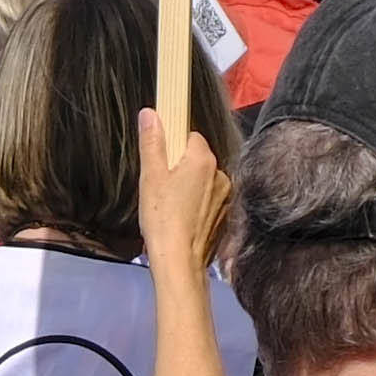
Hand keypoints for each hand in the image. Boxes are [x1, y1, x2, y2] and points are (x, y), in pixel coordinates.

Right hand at [134, 96, 230, 275]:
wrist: (179, 262)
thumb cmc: (162, 218)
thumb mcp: (151, 176)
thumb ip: (152, 142)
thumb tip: (150, 112)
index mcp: (203, 159)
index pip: (190, 136)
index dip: (172, 146)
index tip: (160, 162)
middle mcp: (221, 174)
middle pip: (198, 158)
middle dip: (180, 167)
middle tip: (161, 187)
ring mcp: (226, 196)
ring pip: (204, 180)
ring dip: (189, 187)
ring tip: (169, 207)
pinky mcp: (225, 216)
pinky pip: (209, 200)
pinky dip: (196, 205)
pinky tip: (181, 218)